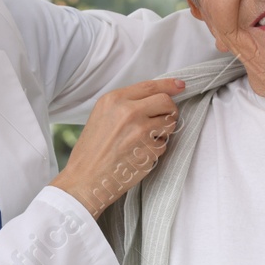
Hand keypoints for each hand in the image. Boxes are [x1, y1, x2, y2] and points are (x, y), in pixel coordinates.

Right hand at [51, 78, 184, 218]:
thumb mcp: (101, 116)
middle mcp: (129, 112)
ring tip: (146, 140)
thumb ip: (124, 105)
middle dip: (170, 109)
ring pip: (169, 123)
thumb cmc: (91, 151)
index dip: (169, 85)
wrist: (84, 179)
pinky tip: (140, 154)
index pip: (150, 86)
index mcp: (114, 100)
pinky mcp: (149, 150)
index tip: (180, 85)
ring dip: (164, 131)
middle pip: (166, 101)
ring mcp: (141, 131)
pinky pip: (164, 145)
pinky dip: (156, 149)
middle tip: (165, 118)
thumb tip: (152, 100)